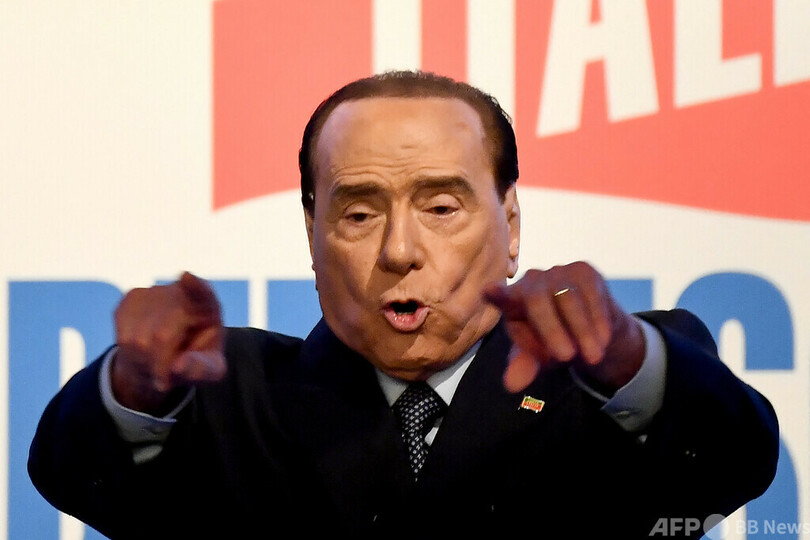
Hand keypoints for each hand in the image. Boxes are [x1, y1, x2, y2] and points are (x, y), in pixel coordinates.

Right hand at [111, 272, 225, 413]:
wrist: (168, 356)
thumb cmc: (196, 359)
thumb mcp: (210, 369)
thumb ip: (201, 368)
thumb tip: (179, 366)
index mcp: (209, 307)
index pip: (203, 293)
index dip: (195, 287)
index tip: (186, 279)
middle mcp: (184, 292)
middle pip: (162, 334)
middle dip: (161, 363)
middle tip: (166, 380)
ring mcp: (156, 291)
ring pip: (139, 338)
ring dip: (145, 360)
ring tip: (157, 363)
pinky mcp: (132, 298)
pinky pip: (123, 334)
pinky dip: (130, 351)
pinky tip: (142, 352)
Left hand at [484, 262, 644, 393]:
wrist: (591, 331)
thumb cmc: (555, 342)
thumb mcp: (539, 358)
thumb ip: (524, 367)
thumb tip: (511, 385)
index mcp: (511, 302)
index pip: (502, 298)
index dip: (497, 295)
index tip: (488, 292)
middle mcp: (530, 281)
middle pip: (538, 301)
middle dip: (552, 331)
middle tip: (566, 358)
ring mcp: (557, 273)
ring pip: (569, 299)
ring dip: (581, 331)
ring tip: (592, 357)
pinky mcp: (583, 271)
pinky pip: (592, 295)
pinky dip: (597, 320)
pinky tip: (602, 339)